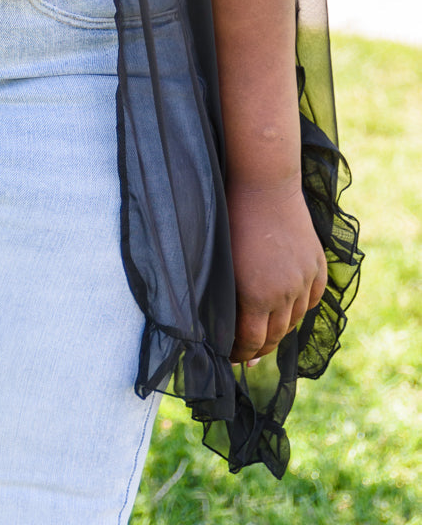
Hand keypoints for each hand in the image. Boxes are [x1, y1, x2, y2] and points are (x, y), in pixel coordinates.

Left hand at [227, 177, 326, 363]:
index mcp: (255, 295)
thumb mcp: (221, 262)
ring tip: (266, 333)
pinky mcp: (317, 266)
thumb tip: (223, 325)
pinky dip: (300, 309)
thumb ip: (224, 297)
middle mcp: (284, 293)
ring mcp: (304, 280)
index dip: (240, 354)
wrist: (263, 183)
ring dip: (280, 330)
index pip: (251, 342)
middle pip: (275, 336)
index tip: (231, 357)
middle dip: (260, 349)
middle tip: (248, 354)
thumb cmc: (231, 218)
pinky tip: (288, 310)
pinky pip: (312, 300)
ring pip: (294, 321)